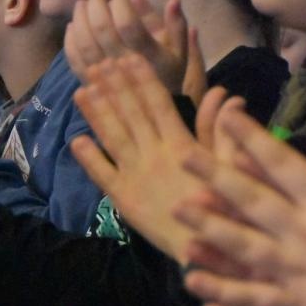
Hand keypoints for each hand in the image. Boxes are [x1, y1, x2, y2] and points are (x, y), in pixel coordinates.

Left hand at [65, 0, 189, 93]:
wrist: (151, 109)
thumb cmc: (167, 73)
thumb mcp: (180, 51)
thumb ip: (176, 24)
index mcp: (148, 56)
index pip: (128, 24)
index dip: (121, 4)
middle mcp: (123, 66)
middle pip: (102, 29)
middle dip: (97, 4)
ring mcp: (103, 76)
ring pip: (85, 42)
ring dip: (80, 18)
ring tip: (82, 4)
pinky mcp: (89, 82)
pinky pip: (74, 59)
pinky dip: (70, 40)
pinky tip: (72, 26)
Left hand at [70, 55, 234, 263]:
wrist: (202, 247)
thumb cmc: (222, 205)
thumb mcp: (228, 165)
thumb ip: (219, 130)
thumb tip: (226, 96)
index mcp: (180, 145)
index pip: (157, 103)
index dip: (141, 79)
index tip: (127, 57)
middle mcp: (153, 155)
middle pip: (130, 114)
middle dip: (113, 87)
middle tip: (98, 64)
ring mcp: (134, 176)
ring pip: (112, 137)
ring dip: (96, 113)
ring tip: (81, 90)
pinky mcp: (122, 198)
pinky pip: (101, 174)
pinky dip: (89, 157)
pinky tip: (77, 139)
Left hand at [173, 105, 305, 305]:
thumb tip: (284, 159)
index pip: (288, 167)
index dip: (257, 141)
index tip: (229, 117)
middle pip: (257, 204)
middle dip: (218, 181)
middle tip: (183, 157)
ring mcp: (305, 278)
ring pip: (250, 254)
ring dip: (214, 239)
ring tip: (179, 224)